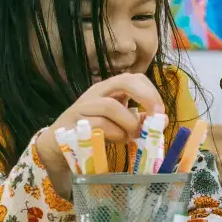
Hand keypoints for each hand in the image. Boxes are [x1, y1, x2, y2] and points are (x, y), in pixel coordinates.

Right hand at [35, 74, 163, 191]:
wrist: (59, 143)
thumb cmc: (95, 130)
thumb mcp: (120, 122)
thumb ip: (139, 120)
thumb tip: (161, 121)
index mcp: (110, 88)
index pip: (134, 78)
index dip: (151, 91)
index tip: (160, 111)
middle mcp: (97, 92)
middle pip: (123, 80)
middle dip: (144, 96)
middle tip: (155, 115)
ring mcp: (84, 105)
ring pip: (110, 106)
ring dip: (128, 123)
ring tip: (132, 135)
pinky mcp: (74, 122)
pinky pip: (99, 125)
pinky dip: (115, 134)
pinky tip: (117, 140)